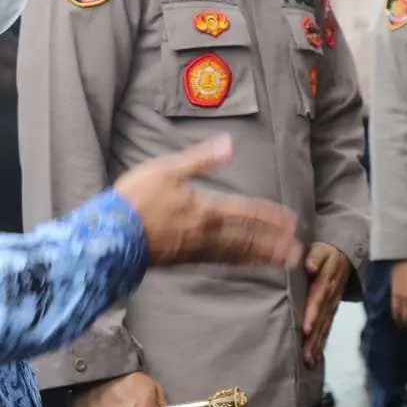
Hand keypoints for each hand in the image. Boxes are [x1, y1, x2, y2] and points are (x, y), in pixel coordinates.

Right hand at [113, 136, 303, 267]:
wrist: (109, 236)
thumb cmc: (136, 199)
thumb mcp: (168, 169)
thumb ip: (201, 159)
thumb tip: (230, 144)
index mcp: (206, 209)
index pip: (247, 212)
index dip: (270, 217)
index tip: (291, 222)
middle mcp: (206, 233)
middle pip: (248, 240)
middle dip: (274, 246)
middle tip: (298, 253)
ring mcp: (195, 250)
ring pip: (236, 255)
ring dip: (261, 257)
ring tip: (280, 261)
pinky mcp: (183, 260)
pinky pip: (219, 261)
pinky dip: (237, 262)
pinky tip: (241, 262)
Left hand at [300, 243, 351, 367]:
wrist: (343, 253)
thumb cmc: (325, 251)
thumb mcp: (320, 249)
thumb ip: (314, 256)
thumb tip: (310, 266)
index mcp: (326, 280)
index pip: (318, 298)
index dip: (313, 312)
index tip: (306, 327)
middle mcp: (331, 295)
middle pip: (322, 317)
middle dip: (314, 337)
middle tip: (306, 354)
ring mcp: (333, 304)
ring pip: (325, 325)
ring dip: (318, 343)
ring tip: (309, 360)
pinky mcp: (333, 309)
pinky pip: (328, 326)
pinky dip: (322, 341)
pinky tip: (315, 356)